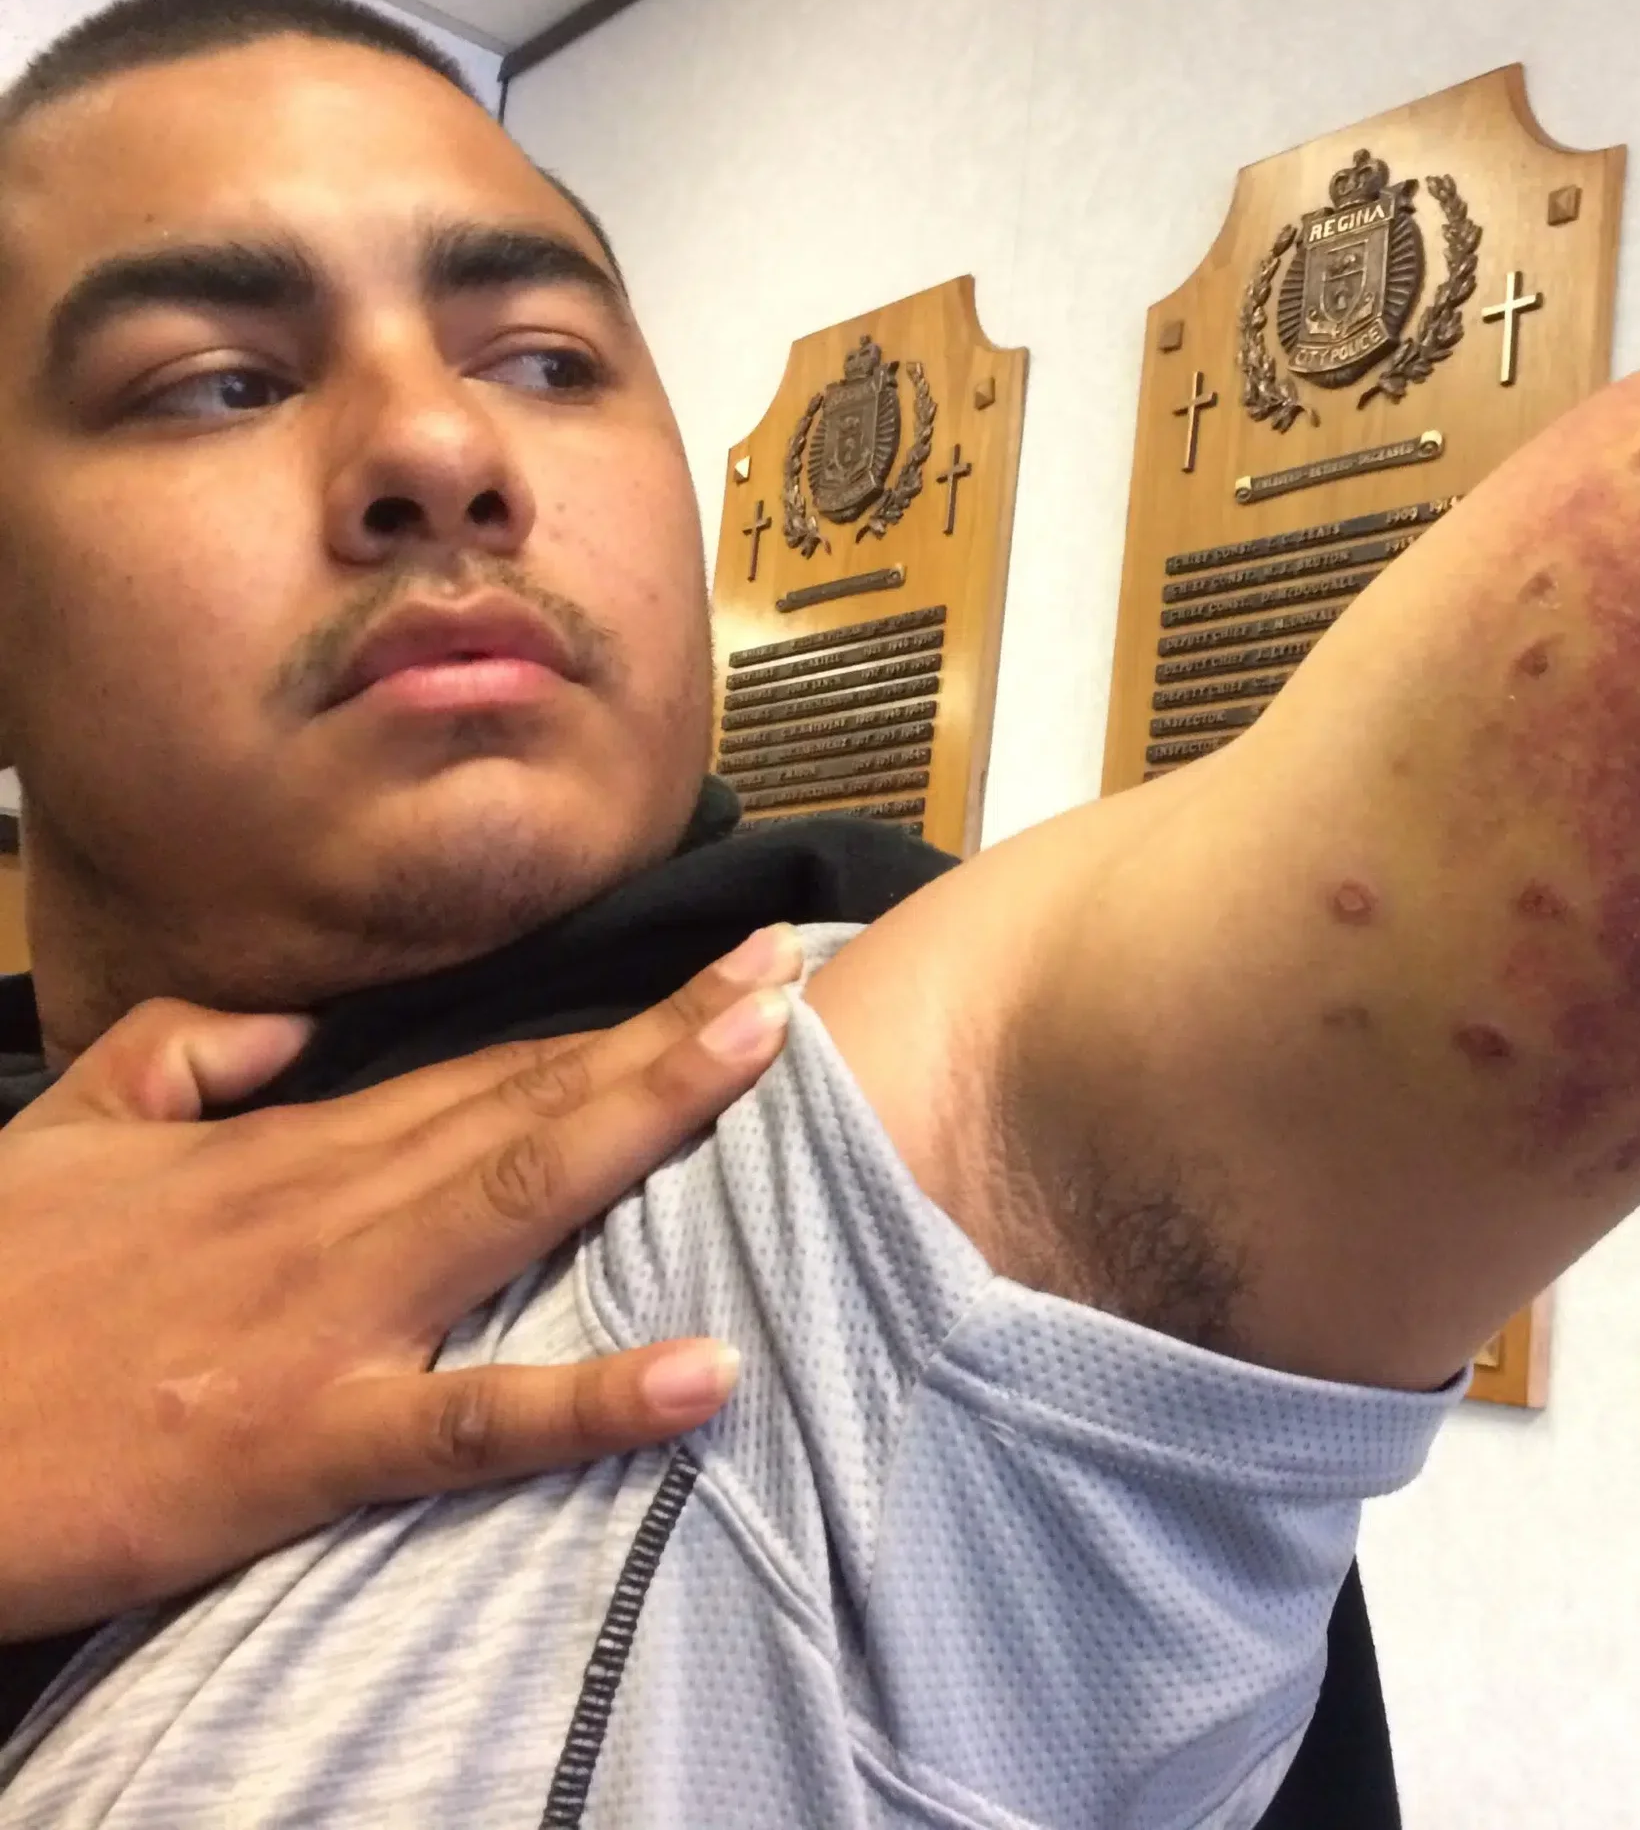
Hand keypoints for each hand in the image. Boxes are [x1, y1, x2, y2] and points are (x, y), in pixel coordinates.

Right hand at [0, 924, 799, 1642]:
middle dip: (670, 1036)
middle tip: (793, 969)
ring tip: (773, 1062)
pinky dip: (589, 1397)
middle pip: (529, 1103)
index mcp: (286, 1151)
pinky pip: (468, 1420)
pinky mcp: (299, 1443)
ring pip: (516, 1198)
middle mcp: (329, 1212)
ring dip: (651, 1122)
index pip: (485, 1067)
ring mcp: (325, 1321)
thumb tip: (292, 1018)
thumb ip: (182, 1059)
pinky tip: (703, 1374)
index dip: (613, 1021)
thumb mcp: (61, 1139)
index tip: (719, 974)